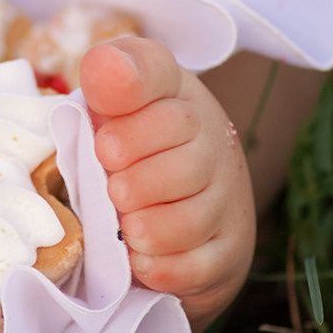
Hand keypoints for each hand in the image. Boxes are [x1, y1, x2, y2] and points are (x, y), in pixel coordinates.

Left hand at [80, 36, 255, 332]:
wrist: (175, 192)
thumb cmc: (128, 138)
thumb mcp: (113, 98)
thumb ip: (108, 77)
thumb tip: (105, 66)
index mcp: (174, 92)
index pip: (156, 79)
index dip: (126, 118)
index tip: (104, 146)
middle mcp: (211, 140)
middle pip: (182, 166)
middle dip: (134, 184)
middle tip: (112, 190)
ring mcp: (225, 198)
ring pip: (190, 221)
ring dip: (146, 228)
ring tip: (124, 224)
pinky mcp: (228, 250)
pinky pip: (198, 266)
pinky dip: (162, 266)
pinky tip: (139, 257)